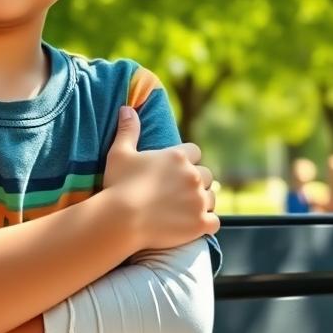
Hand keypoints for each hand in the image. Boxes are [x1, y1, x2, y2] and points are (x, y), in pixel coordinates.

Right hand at [103, 106, 218, 249]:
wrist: (121, 219)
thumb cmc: (118, 185)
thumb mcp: (119, 153)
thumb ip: (128, 130)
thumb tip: (127, 108)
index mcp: (178, 157)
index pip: (194, 152)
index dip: (186, 161)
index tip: (175, 170)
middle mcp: (193, 175)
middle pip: (205, 175)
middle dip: (196, 181)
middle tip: (180, 192)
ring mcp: (199, 200)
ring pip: (211, 197)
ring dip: (202, 202)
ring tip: (186, 209)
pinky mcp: (200, 222)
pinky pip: (214, 221)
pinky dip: (206, 223)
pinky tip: (194, 224)